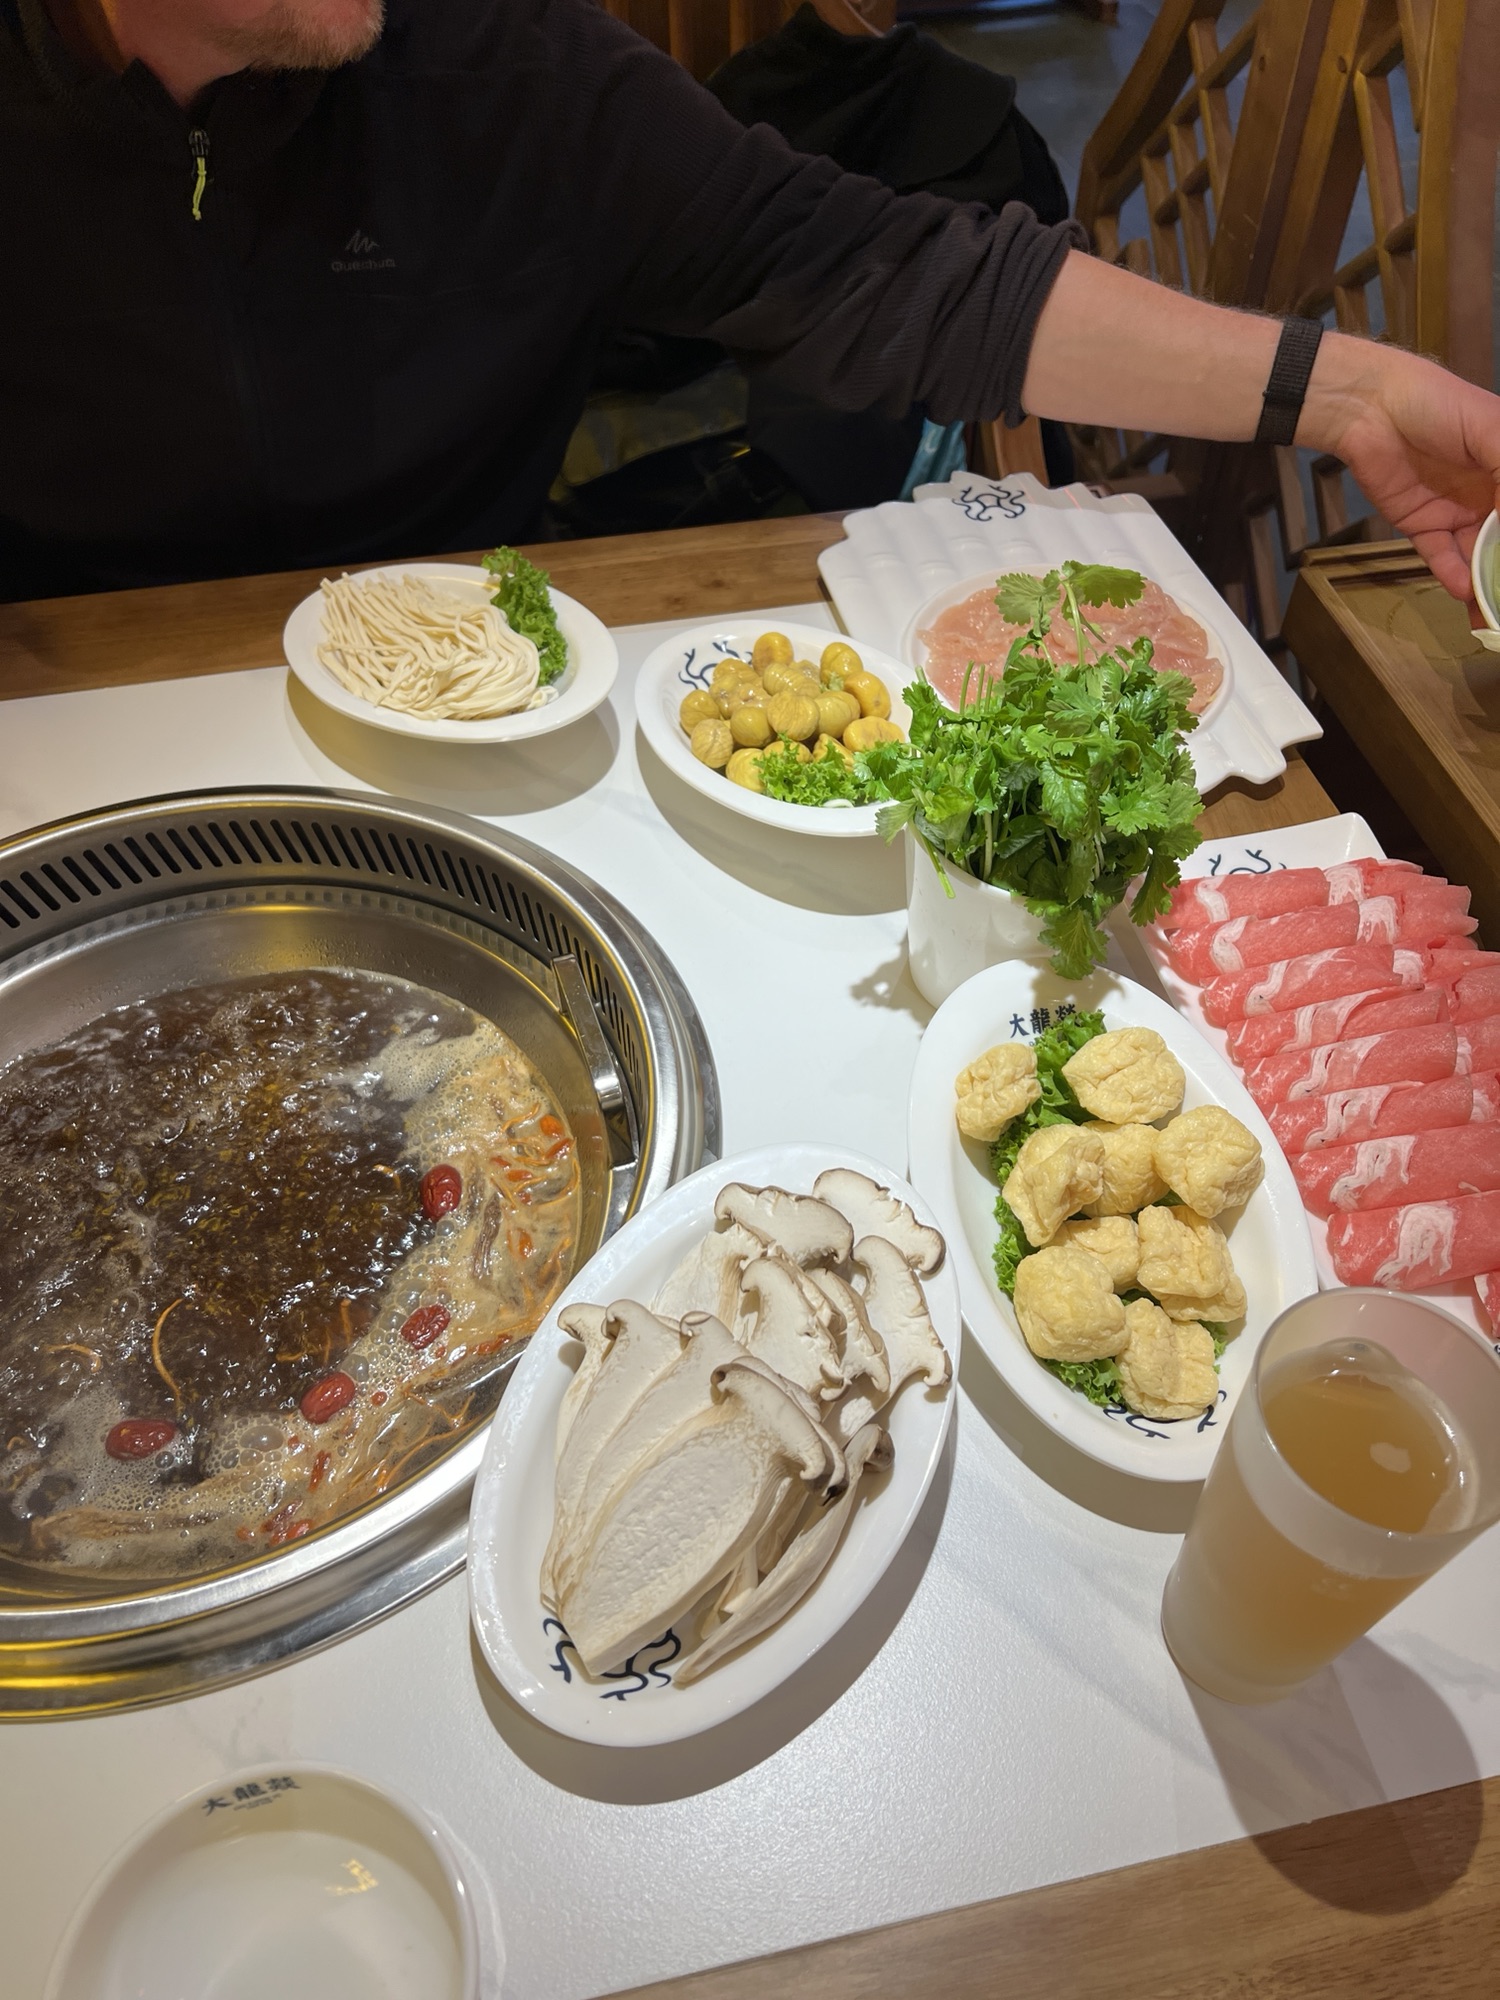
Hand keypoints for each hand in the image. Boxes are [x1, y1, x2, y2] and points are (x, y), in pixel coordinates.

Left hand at [1304, 337, 1499, 601]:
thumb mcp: (1489, 430)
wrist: (1370, 408)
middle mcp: (1488, 492)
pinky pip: (1441, 555)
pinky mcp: (1421, 524)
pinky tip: (1465, 591)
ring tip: (1493, 611)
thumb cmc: (1438, 404)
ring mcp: (1455, 509)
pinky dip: (1452, 574)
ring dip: (1485, 583)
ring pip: (1477, 554)